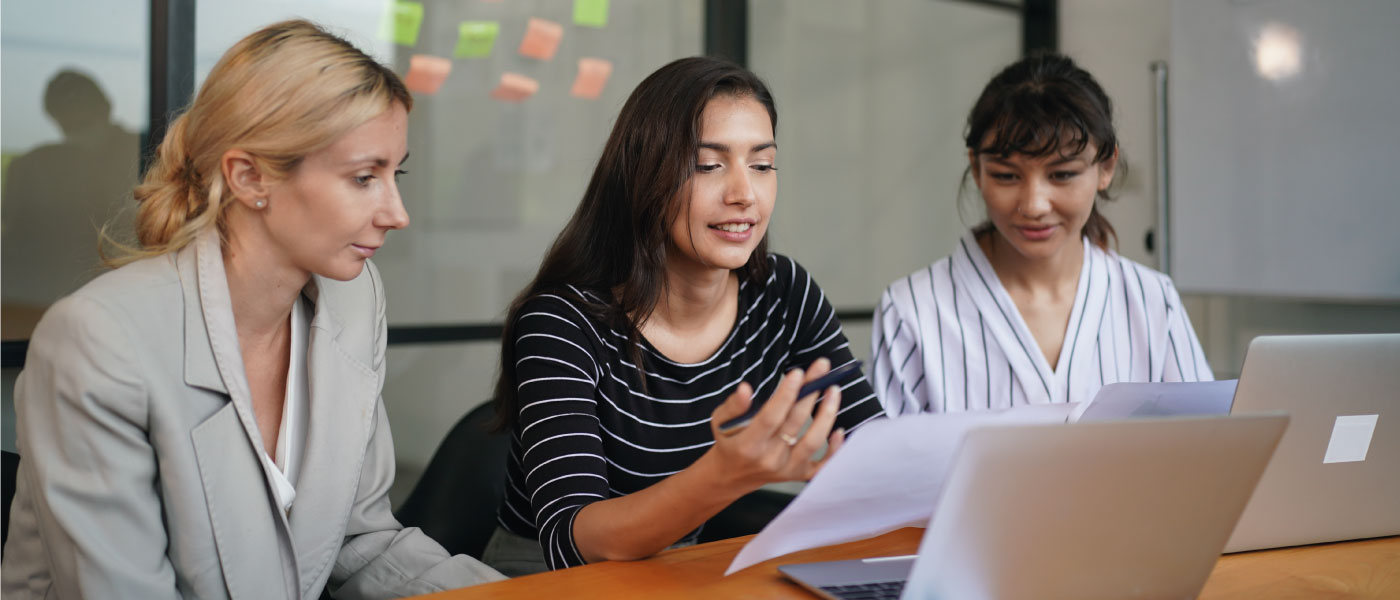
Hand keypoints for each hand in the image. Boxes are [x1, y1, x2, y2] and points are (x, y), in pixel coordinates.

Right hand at [705, 358, 847, 492]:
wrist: (732, 476)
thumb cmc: (729, 442)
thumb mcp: (720, 422)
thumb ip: (733, 405)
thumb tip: (745, 389)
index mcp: (749, 445)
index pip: (770, 418)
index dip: (785, 395)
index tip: (797, 373)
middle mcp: (770, 459)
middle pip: (795, 422)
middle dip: (810, 392)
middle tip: (821, 368)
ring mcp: (787, 469)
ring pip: (813, 441)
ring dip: (826, 415)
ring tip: (833, 390)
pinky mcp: (799, 474)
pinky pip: (823, 465)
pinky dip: (835, 449)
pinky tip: (840, 430)